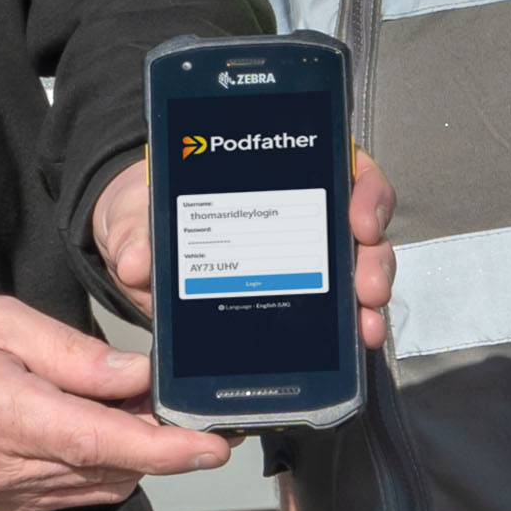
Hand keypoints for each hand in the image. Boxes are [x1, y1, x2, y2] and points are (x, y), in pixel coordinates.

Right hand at [0, 291, 228, 510]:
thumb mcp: (3, 321)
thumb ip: (75, 355)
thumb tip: (138, 377)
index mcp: (1, 415)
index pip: (103, 443)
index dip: (167, 449)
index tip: (211, 448)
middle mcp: (3, 471)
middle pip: (110, 468)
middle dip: (152, 437)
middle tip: (159, 390)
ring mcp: (0, 496)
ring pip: (97, 485)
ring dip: (125, 451)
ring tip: (115, 397)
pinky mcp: (1, 505)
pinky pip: (71, 491)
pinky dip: (95, 462)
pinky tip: (87, 422)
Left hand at [94, 151, 399, 351]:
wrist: (140, 248)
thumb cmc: (152, 213)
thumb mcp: (139, 212)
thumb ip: (137, 229)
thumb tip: (137, 259)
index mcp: (277, 171)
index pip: (343, 164)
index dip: (362, 190)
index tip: (358, 218)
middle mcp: (303, 210)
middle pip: (361, 225)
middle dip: (373, 258)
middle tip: (366, 286)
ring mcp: (306, 256)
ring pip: (359, 269)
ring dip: (369, 300)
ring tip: (364, 327)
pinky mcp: (298, 298)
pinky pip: (337, 311)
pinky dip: (349, 328)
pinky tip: (352, 345)